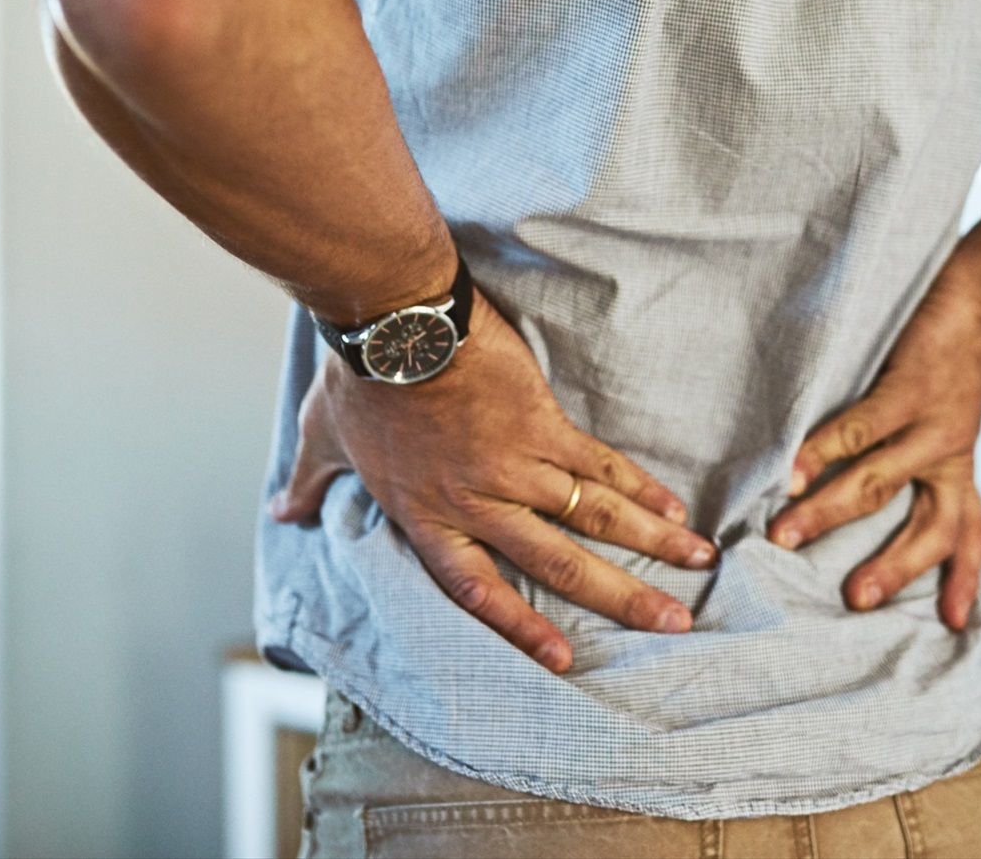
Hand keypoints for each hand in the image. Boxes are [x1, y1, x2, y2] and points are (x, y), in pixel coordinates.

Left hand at [268, 285, 717, 672]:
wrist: (394, 320)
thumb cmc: (358, 378)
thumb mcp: (323, 438)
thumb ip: (311, 482)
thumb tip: (283, 508)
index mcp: (427, 515)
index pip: (477, 589)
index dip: (520, 627)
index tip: (563, 660)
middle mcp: (479, 501)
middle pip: (558, 562)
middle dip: (619, 597)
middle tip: (671, 623)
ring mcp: (517, 463)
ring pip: (594, 516)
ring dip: (651, 542)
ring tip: (697, 565)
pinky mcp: (544, 423)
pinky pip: (600, 464)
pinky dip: (640, 486)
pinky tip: (673, 506)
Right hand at [768, 259, 980, 629]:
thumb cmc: (953, 352)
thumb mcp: (949, 414)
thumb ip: (916, 449)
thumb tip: (857, 481)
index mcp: (958, 466)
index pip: (969, 533)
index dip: (965, 579)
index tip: (958, 626)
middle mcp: (949, 455)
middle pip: (930, 530)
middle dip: (892, 568)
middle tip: (853, 600)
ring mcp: (930, 425)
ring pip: (876, 485)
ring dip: (827, 514)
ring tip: (783, 538)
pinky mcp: (909, 391)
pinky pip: (858, 431)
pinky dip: (821, 453)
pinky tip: (791, 472)